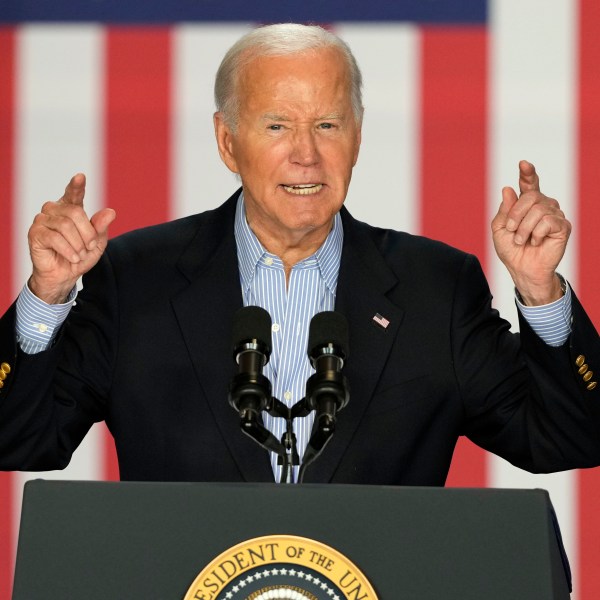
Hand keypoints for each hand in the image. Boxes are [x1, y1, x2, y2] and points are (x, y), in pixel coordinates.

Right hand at [27, 174, 115, 303]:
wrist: (65, 275)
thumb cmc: (80, 256)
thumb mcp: (96, 243)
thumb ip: (101, 227)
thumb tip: (110, 212)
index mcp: (70, 209)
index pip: (74, 194)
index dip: (77, 186)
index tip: (80, 176)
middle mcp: (54, 210)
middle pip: (75, 212)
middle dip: (88, 233)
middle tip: (90, 247)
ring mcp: (42, 220)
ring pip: (65, 225)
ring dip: (78, 244)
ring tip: (80, 254)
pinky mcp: (35, 233)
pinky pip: (55, 238)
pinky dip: (69, 250)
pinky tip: (73, 258)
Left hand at [491, 160, 570, 305]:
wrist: (521, 268)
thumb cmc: (511, 249)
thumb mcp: (500, 228)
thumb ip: (504, 210)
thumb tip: (507, 188)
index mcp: (527, 204)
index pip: (529, 184)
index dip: (527, 173)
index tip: (523, 164)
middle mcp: (543, 206)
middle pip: (530, 196)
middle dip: (516, 214)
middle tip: (512, 231)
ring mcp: (554, 214)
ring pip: (538, 210)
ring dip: (524, 228)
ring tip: (522, 240)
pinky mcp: (562, 226)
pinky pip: (547, 221)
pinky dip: (536, 234)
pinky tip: (536, 242)